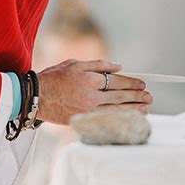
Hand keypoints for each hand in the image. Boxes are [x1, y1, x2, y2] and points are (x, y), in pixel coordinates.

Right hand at [36, 59, 151, 124]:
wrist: (36, 97)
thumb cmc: (55, 77)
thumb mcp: (76, 63)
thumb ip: (99, 64)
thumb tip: (119, 66)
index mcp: (90, 79)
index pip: (117, 81)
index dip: (131, 82)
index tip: (142, 83)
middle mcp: (91, 96)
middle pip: (120, 97)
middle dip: (137, 96)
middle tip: (149, 96)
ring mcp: (87, 110)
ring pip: (116, 111)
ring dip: (133, 109)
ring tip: (146, 108)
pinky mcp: (83, 121)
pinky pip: (106, 120)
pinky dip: (120, 120)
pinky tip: (129, 119)